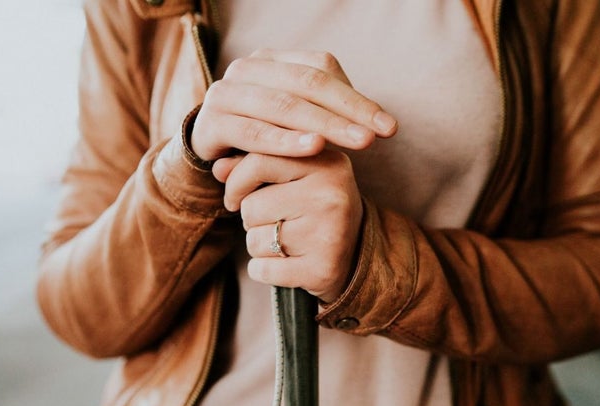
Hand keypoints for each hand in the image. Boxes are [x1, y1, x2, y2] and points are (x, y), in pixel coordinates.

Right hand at [190, 49, 397, 160]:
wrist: (211, 152)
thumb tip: (380, 124)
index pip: (322, 69)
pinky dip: (285, 141)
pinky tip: (314, 148)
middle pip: (306, 84)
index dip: (357, 98)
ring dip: (324, 125)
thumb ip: (330, 112)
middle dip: (347, 111)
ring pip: (283, 107)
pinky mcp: (211, 124)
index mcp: (273, 60)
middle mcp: (247, 69)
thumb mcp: (298, 119)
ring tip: (357, 142)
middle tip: (377, 137)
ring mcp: (226, 94)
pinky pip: (253, 133)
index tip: (389, 127)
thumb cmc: (265, 133)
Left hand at [214, 149, 362, 302]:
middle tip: (277, 222)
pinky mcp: (322, 269)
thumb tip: (217, 167)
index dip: (237, 182)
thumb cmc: (315, 208)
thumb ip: (254, 165)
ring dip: (259, 245)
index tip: (236, 196)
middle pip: (252, 206)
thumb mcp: (293, 177)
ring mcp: (330, 234)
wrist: (356, 256)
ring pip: (254, 240)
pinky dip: (264, 270)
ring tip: (286, 242)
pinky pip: (262, 270)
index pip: (259, 162)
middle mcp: (332, 196)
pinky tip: (286, 265)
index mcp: (328, 164)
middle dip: (252, 219)